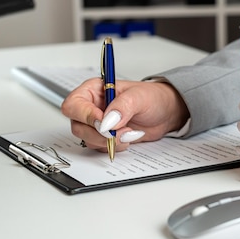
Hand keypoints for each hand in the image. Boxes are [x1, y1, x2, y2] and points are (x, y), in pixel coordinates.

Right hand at [61, 78, 188, 152]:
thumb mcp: (139, 97)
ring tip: (128, 133)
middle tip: (117, 133)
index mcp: (93, 90)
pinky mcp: (104, 137)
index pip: (74, 104)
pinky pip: (99, 147)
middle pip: (77, 125)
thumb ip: (122, 107)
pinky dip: (114, 147)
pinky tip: (128, 138)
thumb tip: (107, 121)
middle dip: (98, 133)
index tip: (103, 123)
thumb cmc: (152, 97)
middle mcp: (91, 107)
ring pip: (87, 139)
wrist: (165, 112)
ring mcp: (96, 123)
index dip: (85, 116)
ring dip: (108, 142)